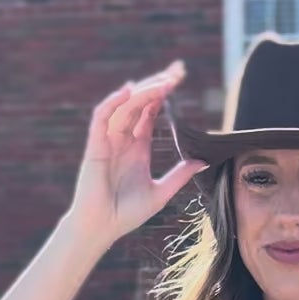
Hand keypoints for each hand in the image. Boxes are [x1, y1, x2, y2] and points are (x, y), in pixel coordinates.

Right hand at [64, 61, 209, 249]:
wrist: (102, 228)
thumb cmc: (126, 214)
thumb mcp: (160, 193)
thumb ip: (179, 175)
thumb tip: (203, 161)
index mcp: (138, 147)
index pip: (151, 112)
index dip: (164, 94)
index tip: (179, 79)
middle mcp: (123, 139)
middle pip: (140, 102)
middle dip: (158, 84)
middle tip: (178, 70)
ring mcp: (108, 140)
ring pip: (125, 106)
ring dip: (144, 91)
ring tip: (164, 82)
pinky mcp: (95, 146)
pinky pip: (102, 117)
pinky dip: (113, 102)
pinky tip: (129, 91)